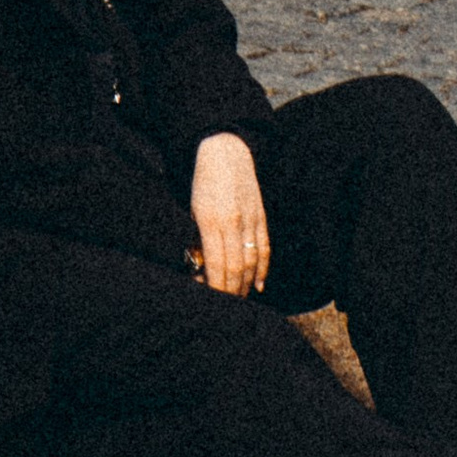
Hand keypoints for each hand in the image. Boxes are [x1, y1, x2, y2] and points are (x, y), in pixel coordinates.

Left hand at [190, 132, 270, 296]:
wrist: (226, 152)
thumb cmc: (203, 182)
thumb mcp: (193, 209)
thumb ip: (199, 238)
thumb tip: (201, 267)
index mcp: (211, 221)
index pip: (217, 264)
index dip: (216, 286)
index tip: (212, 299)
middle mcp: (233, 222)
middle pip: (236, 267)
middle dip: (230, 290)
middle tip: (224, 305)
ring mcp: (250, 219)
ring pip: (251, 261)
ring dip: (245, 284)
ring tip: (239, 298)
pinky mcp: (261, 216)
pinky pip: (264, 248)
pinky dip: (262, 269)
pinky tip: (258, 284)